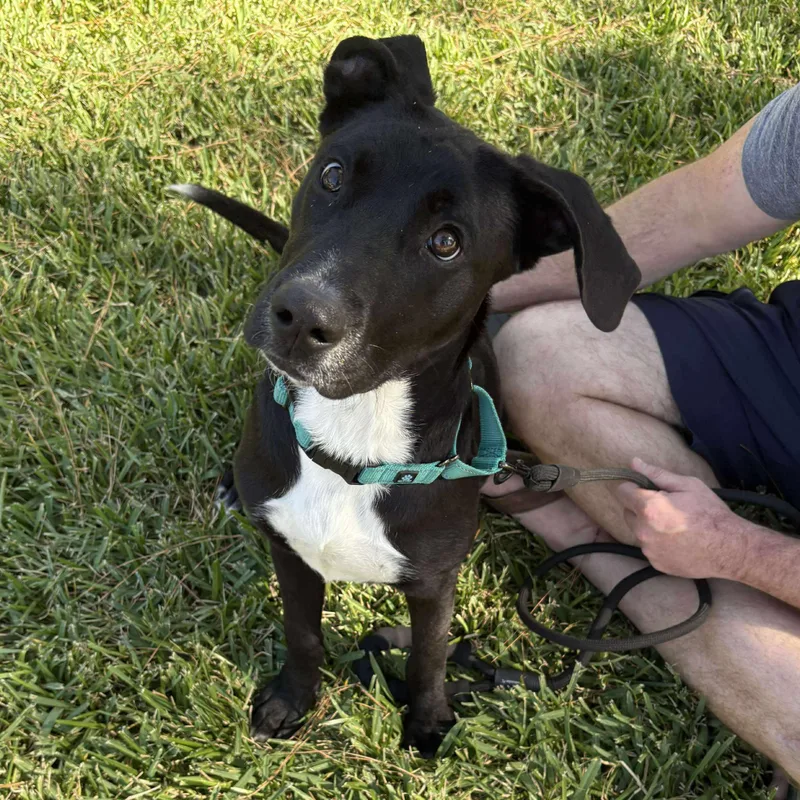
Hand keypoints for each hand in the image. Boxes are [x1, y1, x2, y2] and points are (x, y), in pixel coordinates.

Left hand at [616, 458, 745, 578]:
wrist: (730, 548)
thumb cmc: (710, 513)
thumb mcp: (688, 486)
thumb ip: (657, 474)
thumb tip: (634, 462)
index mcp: (648, 508)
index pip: (622, 492)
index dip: (633, 488)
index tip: (646, 489)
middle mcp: (643, 531)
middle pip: (628, 512)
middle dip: (640, 507)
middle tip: (665, 507)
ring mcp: (648, 550)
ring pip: (639, 531)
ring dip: (649, 526)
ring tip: (674, 526)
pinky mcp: (656, 564)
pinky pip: (649, 548)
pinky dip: (658, 543)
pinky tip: (677, 541)